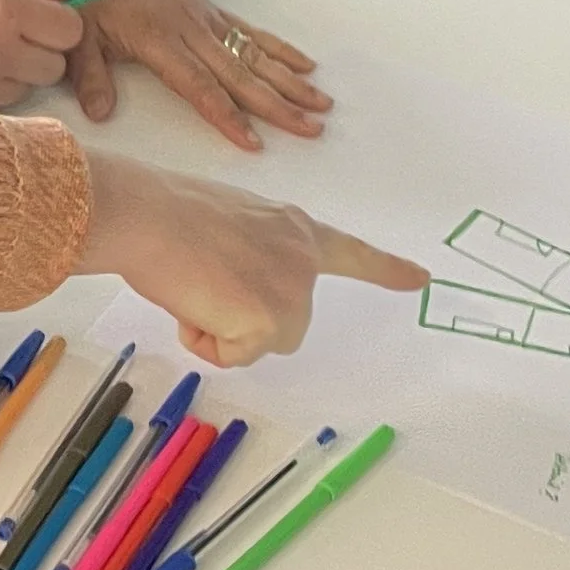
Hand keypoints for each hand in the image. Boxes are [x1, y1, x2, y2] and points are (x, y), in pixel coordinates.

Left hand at [69, 0, 329, 148]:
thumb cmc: (93, 1)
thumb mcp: (80, 40)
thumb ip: (90, 77)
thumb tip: (99, 113)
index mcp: (161, 43)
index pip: (200, 87)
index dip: (227, 115)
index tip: (254, 141)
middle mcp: (194, 33)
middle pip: (241, 76)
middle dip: (278, 106)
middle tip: (311, 129)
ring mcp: (209, 21)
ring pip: (256, 56)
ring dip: (291, 82)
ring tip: (322, 105)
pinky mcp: (215, 12)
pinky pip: (253, 33)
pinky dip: (282, 50)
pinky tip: (307, 66)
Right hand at [76, 149, 425, 366]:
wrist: (148, 215)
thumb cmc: (167, 214)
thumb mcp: (228, 225)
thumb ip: (250, 255)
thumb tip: (227, 290)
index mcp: (293, 229)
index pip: (350, 252)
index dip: (386, 269)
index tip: (421, 280)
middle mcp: (303, 259)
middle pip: (287, 324)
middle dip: (243, 320)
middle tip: (202, 282)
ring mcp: (292, 291)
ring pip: (261, 343)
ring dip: (222, 331)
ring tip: (194, 288)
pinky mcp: (271, 321)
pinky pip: (234, 356)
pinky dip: (206, 342)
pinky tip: (192, 302)